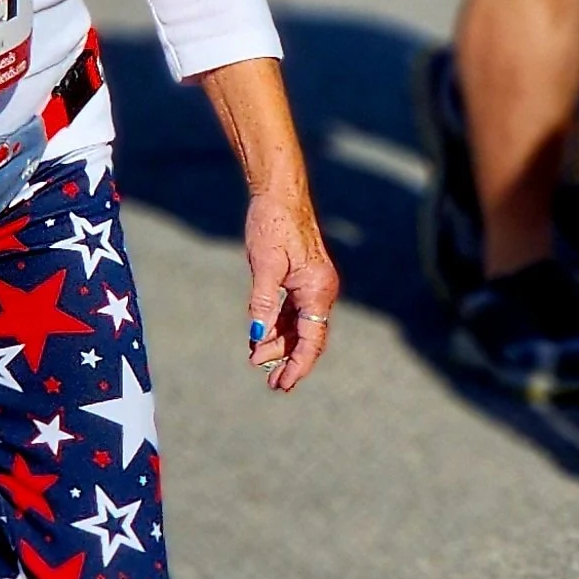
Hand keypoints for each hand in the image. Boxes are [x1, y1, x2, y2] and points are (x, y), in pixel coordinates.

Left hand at [245, 184, 339, 391]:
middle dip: (288, 359)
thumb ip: (263, 304)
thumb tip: (258, 338)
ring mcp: (313, 286)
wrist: (279, 193)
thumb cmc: (273, 224)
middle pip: (308, 337)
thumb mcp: (264, 265)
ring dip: (280, 344)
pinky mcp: (303, 280)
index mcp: (317, 289)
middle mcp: (321, 290)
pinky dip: (279, 327)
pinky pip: (294, 312)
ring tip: (257, 360)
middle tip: (268, 381)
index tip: (283, 385)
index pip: (312, 339)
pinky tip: (262, 338)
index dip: (298, 365)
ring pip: (300, 326)